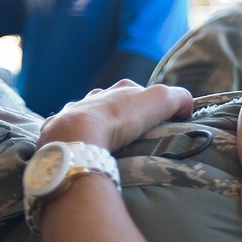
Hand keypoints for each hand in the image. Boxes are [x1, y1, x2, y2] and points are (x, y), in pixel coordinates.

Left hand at [39, 80, 192, 150]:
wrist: (78, 137)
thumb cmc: (120, 118)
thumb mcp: (161, 100)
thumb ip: (179, 98)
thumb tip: (186, 106)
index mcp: (118, 90)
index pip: (139, 92)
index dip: (151, 106)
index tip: (158, 123)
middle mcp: (92, 98)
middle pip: (110, 103)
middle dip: (121, 115)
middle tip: (132, 136)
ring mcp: (71, 114)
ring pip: (85, 116)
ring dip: (95, 127)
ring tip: (104, 145)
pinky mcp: (55, 133)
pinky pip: (65, 134)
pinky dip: (74, 141)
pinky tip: (80, 151)